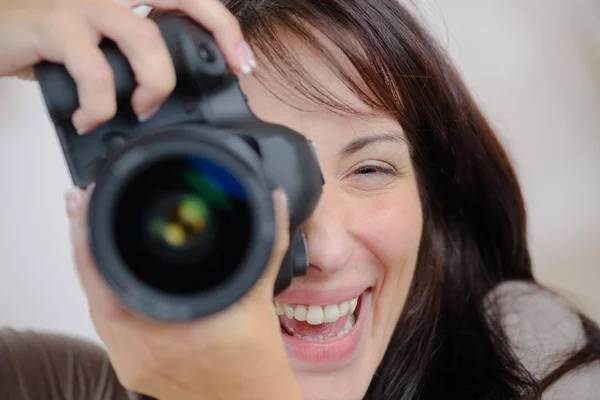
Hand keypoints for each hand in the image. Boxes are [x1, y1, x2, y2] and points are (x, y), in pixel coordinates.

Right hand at [0, 0, 256, 132]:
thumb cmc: (45, 34)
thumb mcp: (96, 37)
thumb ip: (129, 53)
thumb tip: (166, 90)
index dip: (222, 24)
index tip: (242, 59)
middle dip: (219, 32)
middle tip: (234, 69)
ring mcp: (83, 3)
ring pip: (145, 40)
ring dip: (154, 84)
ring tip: (141, 109)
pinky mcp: (54, 24)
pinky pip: (95, 72)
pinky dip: (99, 106)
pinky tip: (89, 118)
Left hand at [66, 186, 301, 399]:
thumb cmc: (256, 363)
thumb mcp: (261, 300)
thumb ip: (269, 243)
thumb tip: (275, 203)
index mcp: (172, 334)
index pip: (109, 286)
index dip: (89, 243)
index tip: (87, 205)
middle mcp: (141, 353)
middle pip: (92, 292)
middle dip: (85, 245)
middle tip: (83, 206)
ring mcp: (131, 364)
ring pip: (94, 308)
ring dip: (92, 269)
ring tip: (92, 231)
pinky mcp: (131, 367)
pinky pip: (105, 324)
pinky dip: (104, 293)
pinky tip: (110, 271)